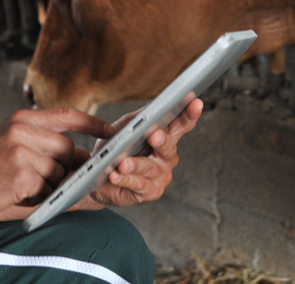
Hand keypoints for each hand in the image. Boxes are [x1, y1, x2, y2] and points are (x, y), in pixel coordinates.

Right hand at [0, 108, 113, 222]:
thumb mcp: (20, 157)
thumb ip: (55, 158)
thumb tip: (93, 170)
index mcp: (23, 119)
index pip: (67, 114)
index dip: (92, 122)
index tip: (110, 132)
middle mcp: (22, 128)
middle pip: (69, 147)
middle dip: (64, 169)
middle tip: (43, 181)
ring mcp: (20, 147)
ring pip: (60, 168)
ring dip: (51, 184)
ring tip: (26, 187)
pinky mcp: (20, 169)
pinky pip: (48, 186)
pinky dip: (39, 196)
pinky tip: (19, 194)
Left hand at [78, 96, 203, 208]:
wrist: (99, 176)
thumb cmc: (115, 149)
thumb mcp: (125, 127)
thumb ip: (140, 118)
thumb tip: (153, 107)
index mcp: (165, 136)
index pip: (182, 123)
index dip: (190, 114)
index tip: (195, 103)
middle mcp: (167, 156)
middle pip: (170, 146)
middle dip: (162, 141)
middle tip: (154, 136)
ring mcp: (161, 175)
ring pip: (151, 167)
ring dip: (136, 164)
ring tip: (123, 163)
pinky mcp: (151, 191)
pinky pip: (139, 184)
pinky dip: (126, 179)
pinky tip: (116, 175)